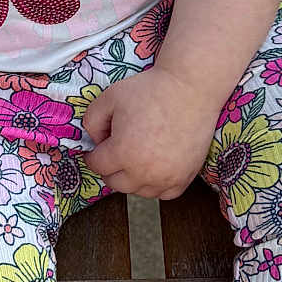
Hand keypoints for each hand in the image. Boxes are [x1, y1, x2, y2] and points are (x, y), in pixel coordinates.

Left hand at [79, 67, 219, 200]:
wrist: (190, 88)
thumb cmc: (151, 90)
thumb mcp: (110, 97)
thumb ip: (91, 121)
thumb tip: (95, 141)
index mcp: (123, 153)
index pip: (97, 166)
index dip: (94, 154)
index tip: (98, 148)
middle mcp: (144, 171)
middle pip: (115, 183)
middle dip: (111, 168)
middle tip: (117, 151)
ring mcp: (167, 177)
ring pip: (139, 191)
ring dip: (133, 178)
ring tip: (136, 158)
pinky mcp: (185, 177)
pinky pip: (164, 193)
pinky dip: (156, 185)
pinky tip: (155, 168)